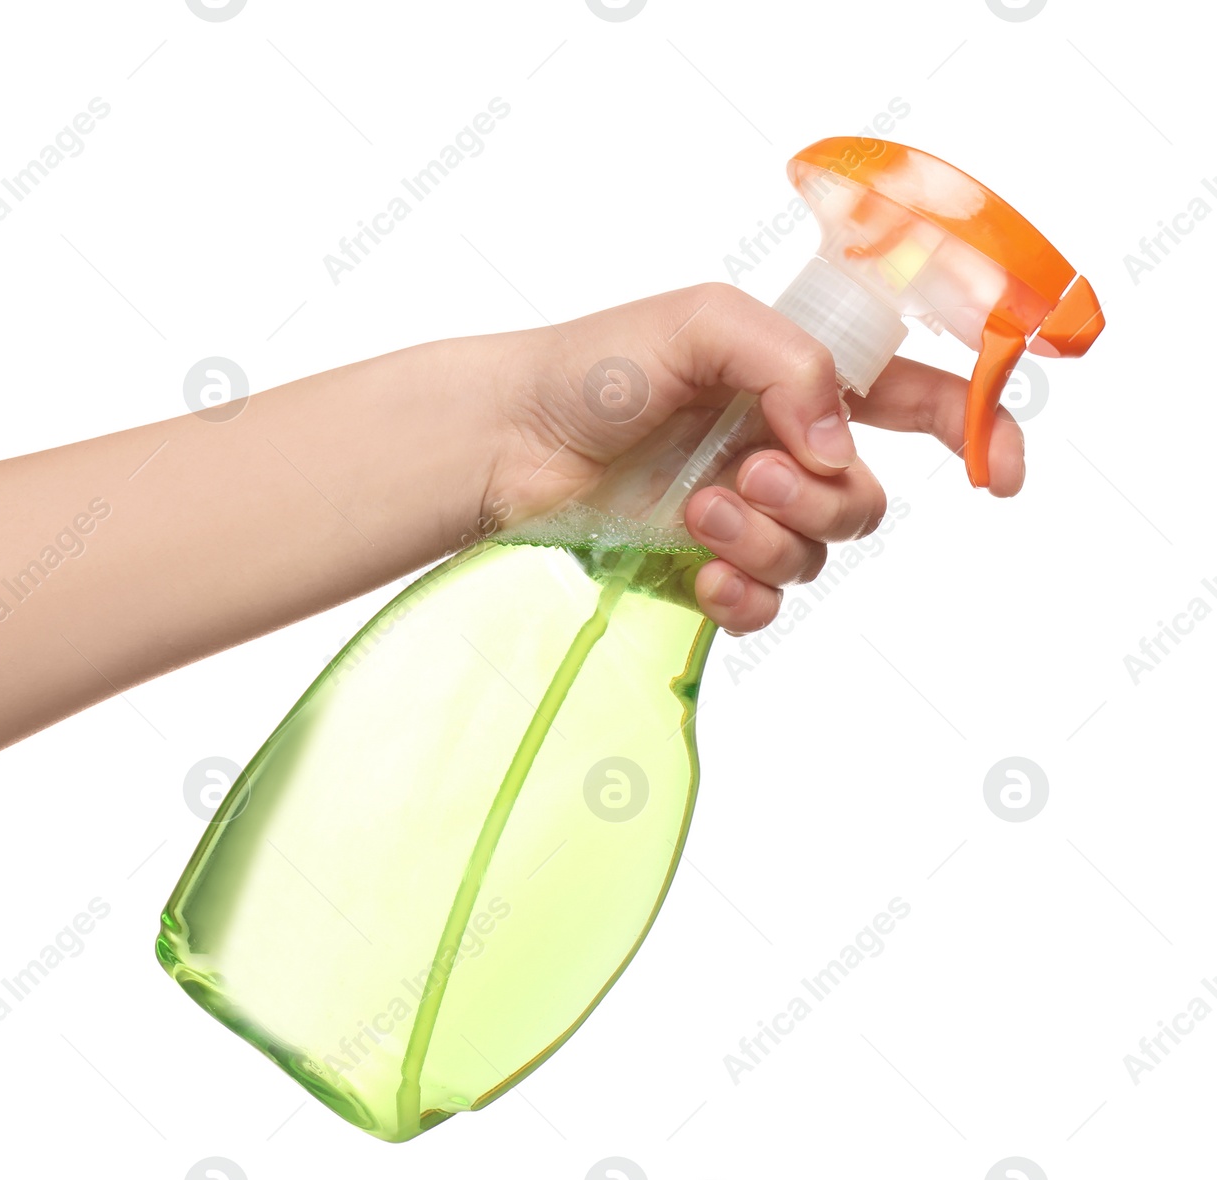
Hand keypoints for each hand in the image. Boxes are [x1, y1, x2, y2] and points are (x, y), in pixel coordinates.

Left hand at [479, 283, 1025, 632]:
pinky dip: (745, 594)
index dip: (974, 431)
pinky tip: (703, 572)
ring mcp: (744, 514)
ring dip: (767, 537)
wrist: (511, 438)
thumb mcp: (702, 324)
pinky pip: (765, 604)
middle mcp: (781, 449)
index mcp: (796, 380)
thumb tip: (837, 446)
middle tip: (744, 471)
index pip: (915, 402)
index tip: (997, 473)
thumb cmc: (595, 366)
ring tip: (698, 510)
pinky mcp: (704, 568)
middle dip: (817, 495)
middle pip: (864, 500)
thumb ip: (794, 365)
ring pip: (815, 554)